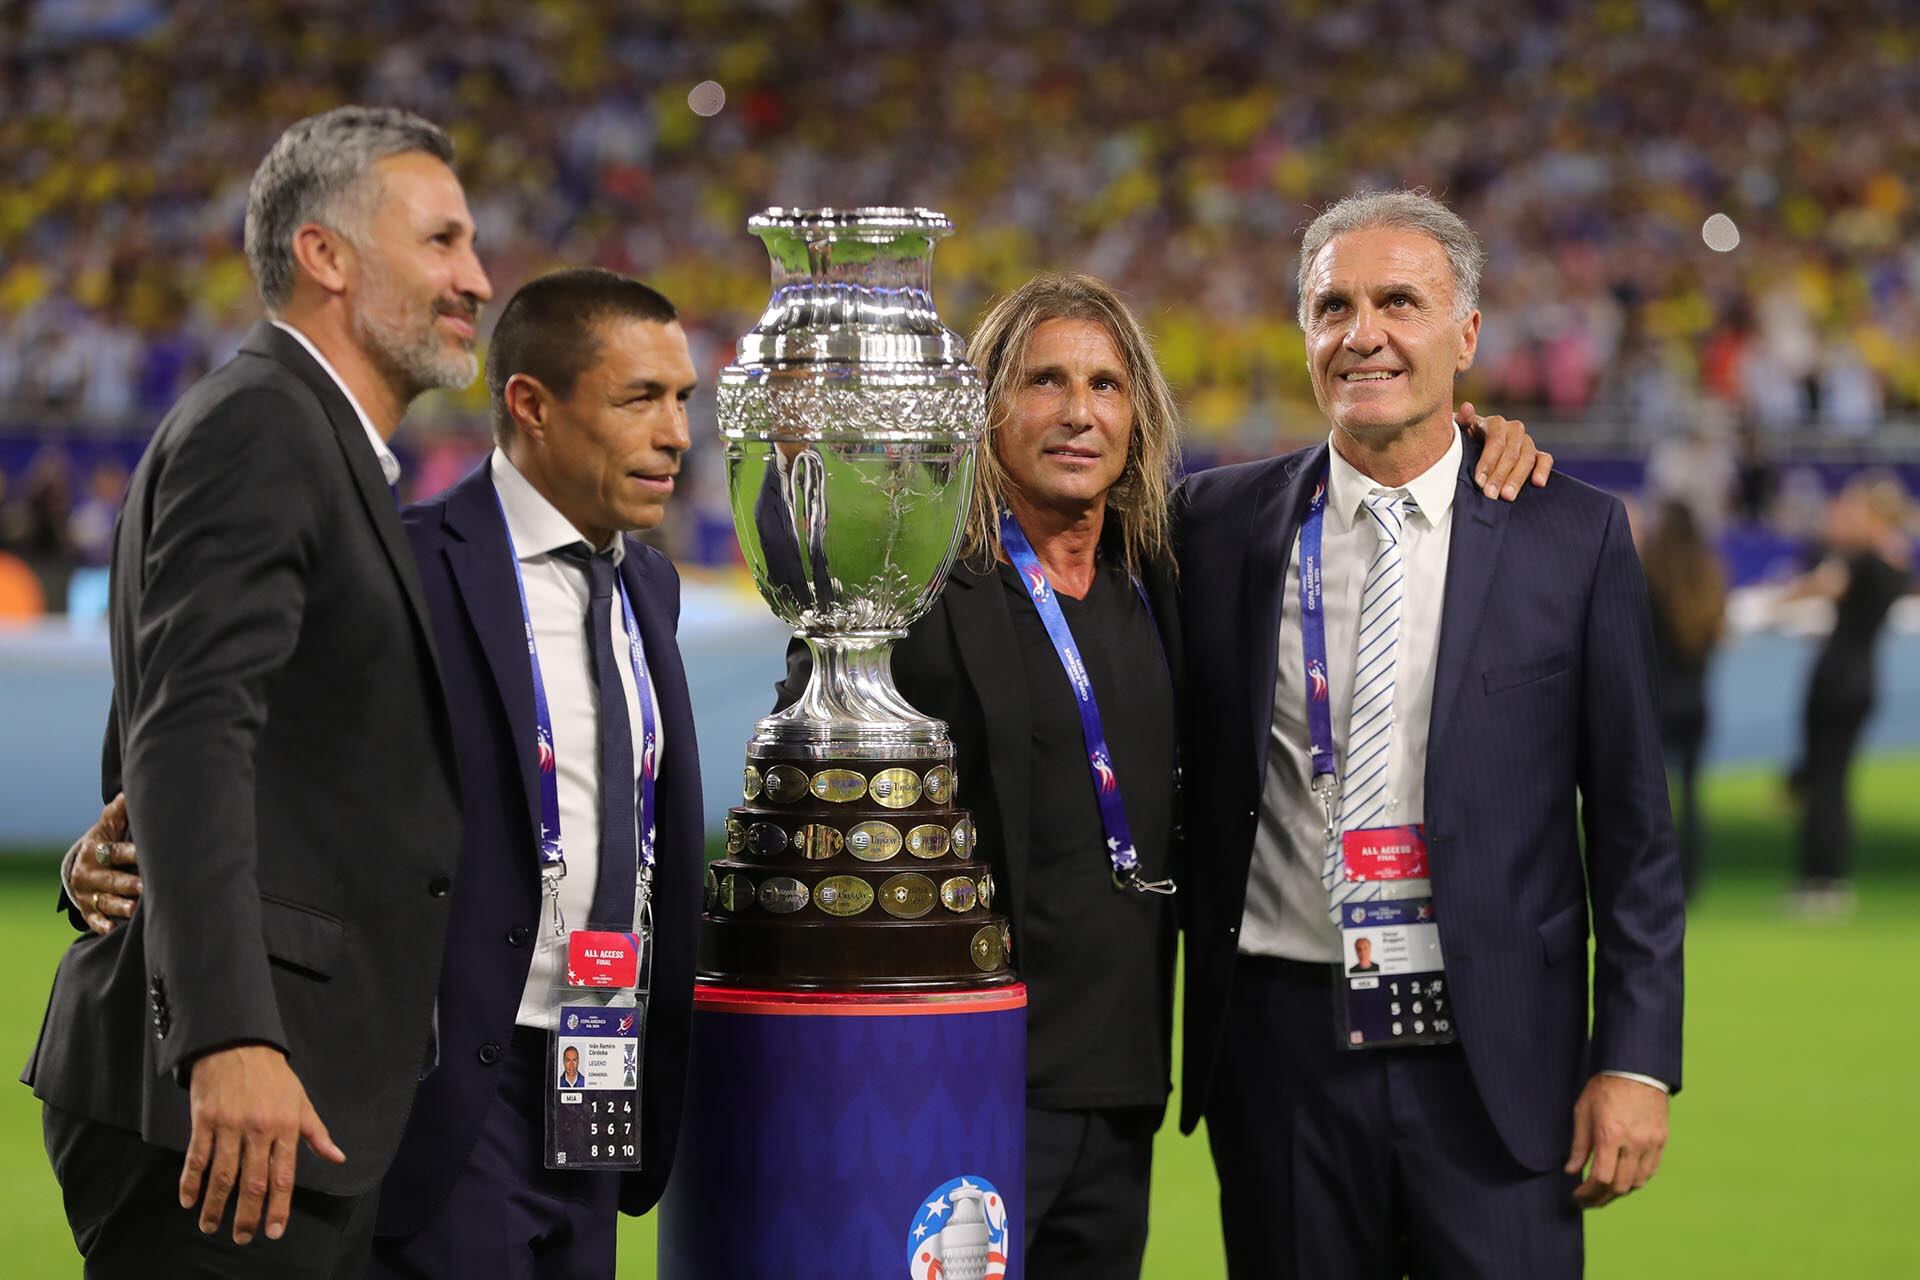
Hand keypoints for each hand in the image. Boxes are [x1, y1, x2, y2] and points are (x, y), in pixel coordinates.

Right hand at [61, 793, 140, 935]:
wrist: (82, 863)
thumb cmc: (106, 841)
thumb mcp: (108, 825)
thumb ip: (119, 811)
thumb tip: (129, 791)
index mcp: (96, 850)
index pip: (113, 852)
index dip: (129, 853)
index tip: (145, 854)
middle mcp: (89, 872)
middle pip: (110, 879)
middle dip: (126, 883)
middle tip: (144, 887)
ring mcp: (87, 892)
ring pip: (103, 900)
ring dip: (118, 905)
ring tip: (133, 909)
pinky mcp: (86, 909)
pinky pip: (92, 918)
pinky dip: (101, 924)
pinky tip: (111, 929)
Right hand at [179, 1044, 345, 1242]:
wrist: (239, 1045)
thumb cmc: (275, 1078)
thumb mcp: (302, 1102)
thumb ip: (317, 1134)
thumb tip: (338, 1158)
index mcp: (286, 1127)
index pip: (283, 1176)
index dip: (278, 1207)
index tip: (273, 1231)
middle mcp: (259, 1129)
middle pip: (252, 1181)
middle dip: (247, 1214)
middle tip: (242, 1237)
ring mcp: (230, 1125)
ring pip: (221, 1175)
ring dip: (215, 1205)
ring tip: (211, 1226)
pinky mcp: (204, 1120)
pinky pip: (196, 1157)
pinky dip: (190, 1181)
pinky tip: (188, 1200)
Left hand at [1456, 402, 1552, 499]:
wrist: (1472, 446)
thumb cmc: (1463, 440)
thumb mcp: (1459, 431)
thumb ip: (1462, 420)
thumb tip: (1467, 407)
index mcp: (1494, 423)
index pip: (1496, 441)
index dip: (1488, 462)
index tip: (1479, 481)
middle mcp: (1513, 430)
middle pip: (1511, 453)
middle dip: (1500, 475)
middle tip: (1490, 494)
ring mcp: (1526, 442)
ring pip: (1527, 458)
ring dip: (1517, 478)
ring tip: (1507, 496)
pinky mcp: (1536, 454)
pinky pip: (1544, 459)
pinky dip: (1543, 470)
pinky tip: (1538, 483)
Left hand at [1564, 1073, 1667, 1208]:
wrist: (1636, 1068)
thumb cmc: (1605, 1087)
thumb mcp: (1583, 1111)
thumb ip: (1579, 1145)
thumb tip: (1571, 1171)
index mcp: (1610, 1135)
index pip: (1602, 1178)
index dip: (1588, 1193)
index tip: (1577, 1196)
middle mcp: (1633, 1143)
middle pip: (1620, 1186)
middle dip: (1601, 1198)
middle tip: (1588, 1201)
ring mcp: (1651, 1143)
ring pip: (1637, 1182)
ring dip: (1619, 1192)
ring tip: (1603, 1193)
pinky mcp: (1661, 1140)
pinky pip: (1650, 1171)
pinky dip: (1636, 1180)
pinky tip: (1623, 1181)